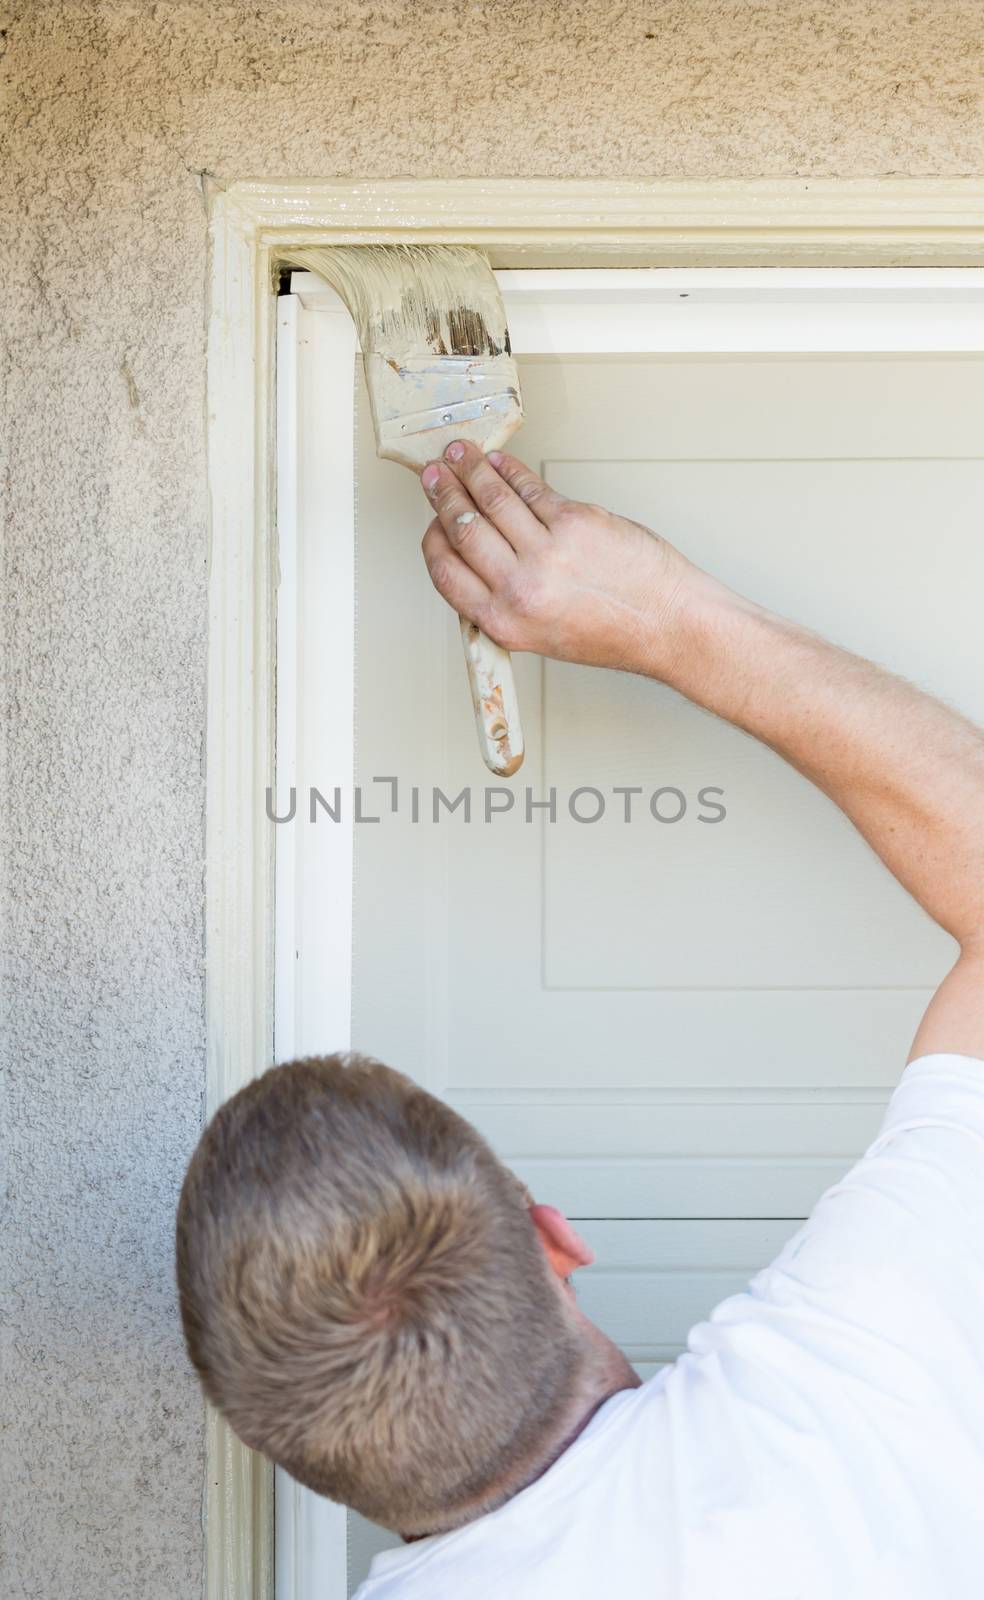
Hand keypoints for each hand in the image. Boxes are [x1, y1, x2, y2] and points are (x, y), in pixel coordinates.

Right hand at [419, 440, 694, 676]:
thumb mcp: (542, 636)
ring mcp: (548, 552)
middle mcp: (521, 588)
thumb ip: (505, 601)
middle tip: (434, 473)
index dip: (433, 539)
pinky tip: (500, 462)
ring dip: (470, 470)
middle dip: (444, 494)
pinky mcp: (576, 522)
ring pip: (493, 500)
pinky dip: (510, 471)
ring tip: (459, 453)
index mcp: (505, 622)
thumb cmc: (614, 633)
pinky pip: (531, 489)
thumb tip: (475, 559)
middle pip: (464, 528)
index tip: (431, 521)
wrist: (667, 623)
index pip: (446, 571)